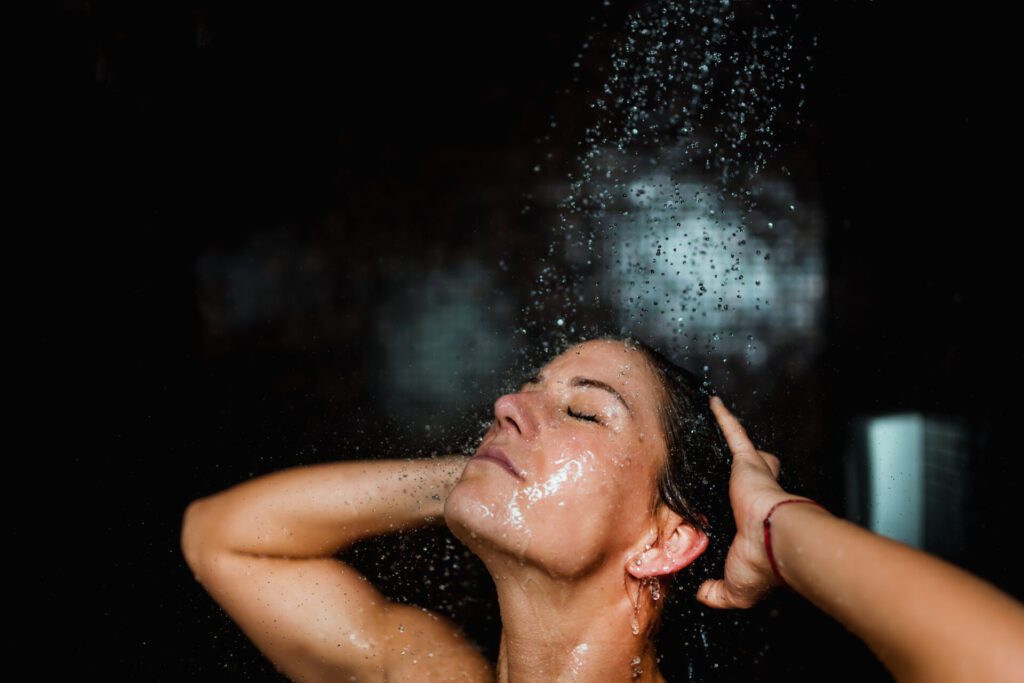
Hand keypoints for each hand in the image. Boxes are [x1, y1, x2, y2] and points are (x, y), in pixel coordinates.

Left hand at [696, 395, 812, 608]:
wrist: (778, 542)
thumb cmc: (763, 564)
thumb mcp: (734, 589)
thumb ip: (716, 592)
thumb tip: (701, 594)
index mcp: (756, 527)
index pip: (748, 516)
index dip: (742, 516)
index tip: (733, 519)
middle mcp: (759, 500)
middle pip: (755, 481)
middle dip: (749, 477)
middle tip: (734, 474)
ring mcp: (754, 478)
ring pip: (749, 456)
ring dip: (740, 446)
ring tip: (718, 428)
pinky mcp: (748, 462)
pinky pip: (734, 434)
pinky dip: (724, 418)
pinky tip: (712, 402)